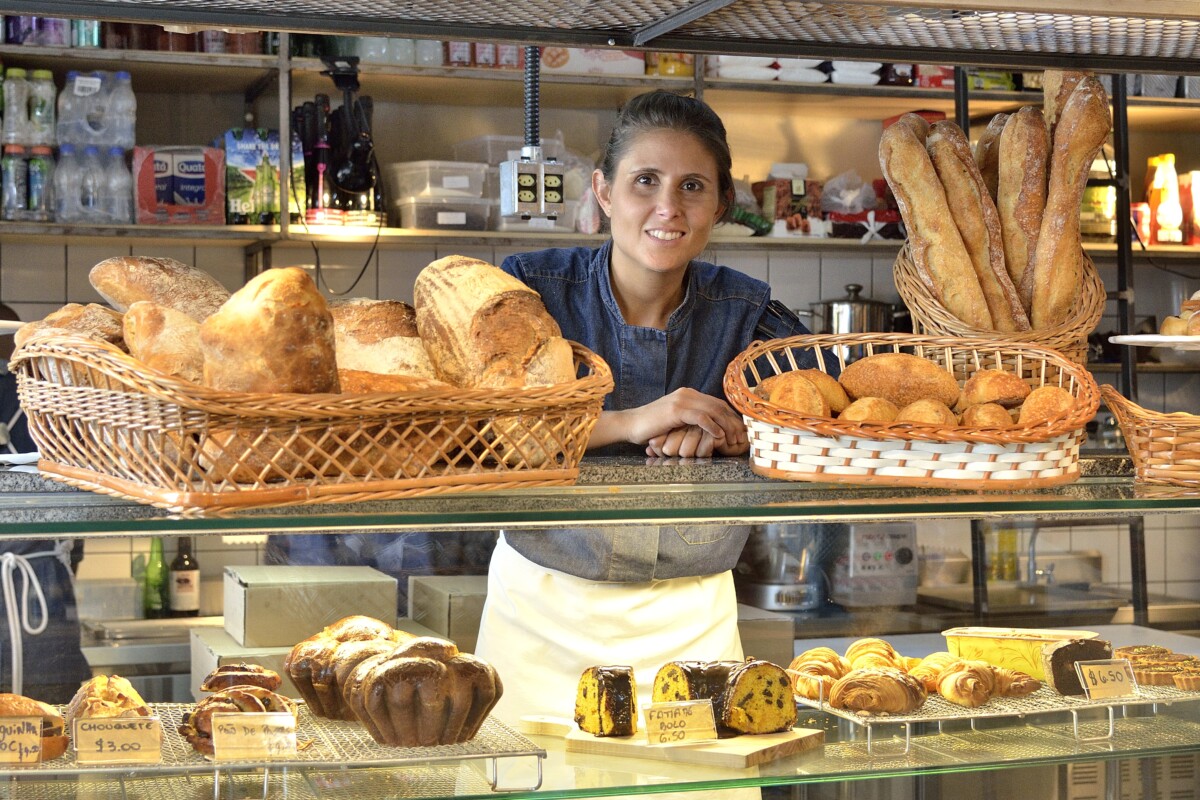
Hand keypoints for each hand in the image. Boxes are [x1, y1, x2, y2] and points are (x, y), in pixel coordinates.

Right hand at [586, 388, 747, 452]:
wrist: (631, 425)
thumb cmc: (652, 427)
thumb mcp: (676, 422)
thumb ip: (692, 421)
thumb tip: (712, 431)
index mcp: (689, 395)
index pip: (717, 403)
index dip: (731, 417)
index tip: (739, 432)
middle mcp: (687, 394)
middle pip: (719, 406)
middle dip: (733, 422)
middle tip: (741, 438)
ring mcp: (682, 400)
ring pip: (713, 410)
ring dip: (726, 426)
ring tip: (732, 440)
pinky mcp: (676, 410)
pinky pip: (701, 417)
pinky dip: (712, 427)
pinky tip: (719, 437)